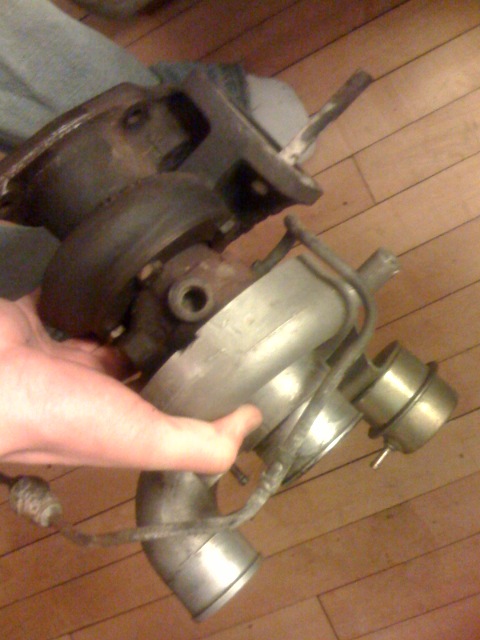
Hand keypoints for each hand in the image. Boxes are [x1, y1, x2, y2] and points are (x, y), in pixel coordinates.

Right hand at [0, 293, 260, 471]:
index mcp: (119, 419)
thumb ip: (200, 441)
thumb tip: (252, 421)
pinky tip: (118, 273)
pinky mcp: (38, 319)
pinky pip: (68, 302)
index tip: (225, 352)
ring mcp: (61, 354)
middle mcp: (92, 390)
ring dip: (131, 312)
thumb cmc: (62, 414)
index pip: (164, 403)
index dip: (192, 385)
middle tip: (199, 304)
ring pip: (106, 331)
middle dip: (163, 340)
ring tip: (168, 282)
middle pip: (136, 364)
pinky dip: (88, 291)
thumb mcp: (144, 439)